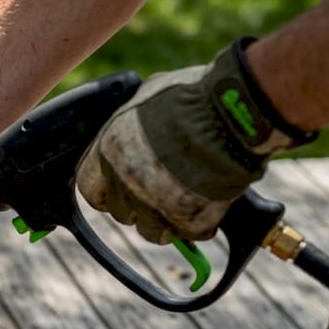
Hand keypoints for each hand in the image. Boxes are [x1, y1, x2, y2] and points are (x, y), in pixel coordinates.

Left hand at [77, 37, 315, 243]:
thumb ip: (133, 124)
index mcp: (110, 149)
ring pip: (154, 231)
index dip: (107, 193)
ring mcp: (156, 202)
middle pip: (123, 213)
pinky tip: (214, 199)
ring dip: (169, 220)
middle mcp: (126, 179)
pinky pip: (191, 233)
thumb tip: (133, 128)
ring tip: (191, 197)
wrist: (237, 109)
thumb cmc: (195, 96)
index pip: (90, 190)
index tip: (121, 191)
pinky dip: (203, 223)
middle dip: (140, 207)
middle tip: (164, 192)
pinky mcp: (190, 218)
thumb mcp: (148, 98)